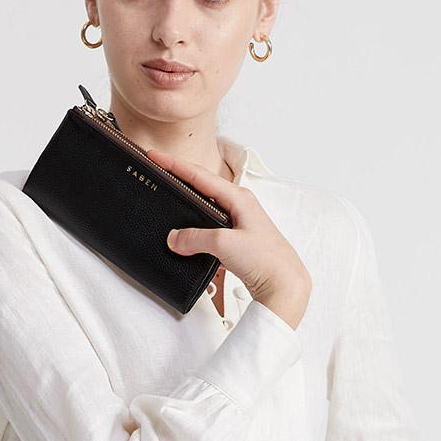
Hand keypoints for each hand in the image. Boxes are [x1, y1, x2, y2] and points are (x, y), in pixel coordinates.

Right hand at [147, 147, 311, 328]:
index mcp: (239, 198)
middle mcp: (239, 206)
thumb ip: (194, 238)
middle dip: (180, 178)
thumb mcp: (223, 243)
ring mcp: (238, 223)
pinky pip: (208, 228)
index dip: (174, 165)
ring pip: (205, 208)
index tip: (155, 156)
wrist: (284, 285)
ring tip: (168, 197)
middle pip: (202, 187)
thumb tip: (174, 238)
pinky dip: (194, 228)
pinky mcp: (236, 241)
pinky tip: (185, 232)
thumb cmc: (266, 259)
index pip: (199, 175)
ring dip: (187, 204)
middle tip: (158, 170)